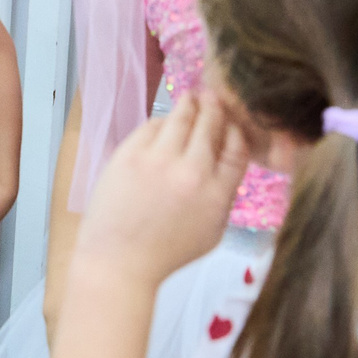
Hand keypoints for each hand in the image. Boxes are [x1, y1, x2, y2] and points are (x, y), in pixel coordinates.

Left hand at [72, 94, 248, 289]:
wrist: (120, 260)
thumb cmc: (167, 251)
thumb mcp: (212, 231)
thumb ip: (224, 194)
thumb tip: (228, 159)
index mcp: (217, 194)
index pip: (237, 149)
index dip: (236, 131)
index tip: (233, 123)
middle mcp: (192, 173)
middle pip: (210, 126)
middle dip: (215, 109)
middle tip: (215, 97)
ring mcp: (159, 161)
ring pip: (181, 118)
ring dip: (190, 104)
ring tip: (193, 97)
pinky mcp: (130, 155)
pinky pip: (152, 126)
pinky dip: (161, 121)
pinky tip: (164, 120)